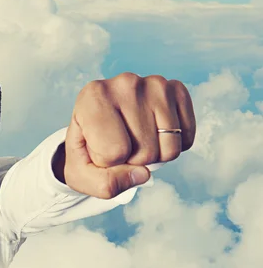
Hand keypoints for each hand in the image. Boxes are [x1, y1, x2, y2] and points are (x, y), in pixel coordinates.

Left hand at [63, 72, 195, 198]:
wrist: (99, 126)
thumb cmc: (88, 149)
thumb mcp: (82, 174)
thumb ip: (105, 183)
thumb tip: (143, 173)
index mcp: (93, 98)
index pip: (114, 152)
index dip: (106, 162)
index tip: (97, 148)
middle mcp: (125, 83)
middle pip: (145, 152)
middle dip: (132, 161)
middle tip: (118, 146)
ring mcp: (154, 84)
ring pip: (169, 149)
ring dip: (153, 156)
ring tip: (134, 140)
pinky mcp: (176, 90)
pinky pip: (186, 138)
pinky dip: (172, 147)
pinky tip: (153, 136)